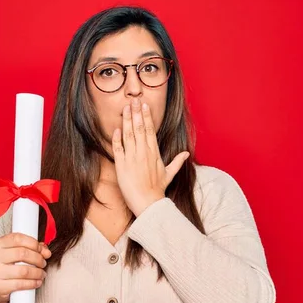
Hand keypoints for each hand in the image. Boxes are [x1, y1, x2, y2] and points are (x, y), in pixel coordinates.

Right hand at [0, 233, 51, 302]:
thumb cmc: (6, 267)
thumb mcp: (15, 253)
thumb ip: (31, 248)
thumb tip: (46, 252)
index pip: (17, 238)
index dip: (33, 243)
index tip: (41, 250)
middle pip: (22, 253)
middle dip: (38, 258)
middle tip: (43, 263)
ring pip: (23, 271)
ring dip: (37, 272)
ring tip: (42, 273)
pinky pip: (20, 284)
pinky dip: (32, 283)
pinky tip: (37, 282)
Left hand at [112, 98, 189, 215]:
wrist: (147, 202)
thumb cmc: (157, 190)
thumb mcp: (169, 174)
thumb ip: (177, 162)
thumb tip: (186, 154)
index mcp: (154, 152)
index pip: (149, 130)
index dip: (146, 117)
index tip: (144, 106)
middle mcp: (143, 152)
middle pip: (139, 128)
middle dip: (136, 113)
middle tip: (134, 100)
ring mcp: (132, 158)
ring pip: (128, 135)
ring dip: (126, 121)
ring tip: (125, 108)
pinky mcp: (122, 165)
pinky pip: (118, 148)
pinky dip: (117, 138)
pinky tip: (116, 128)